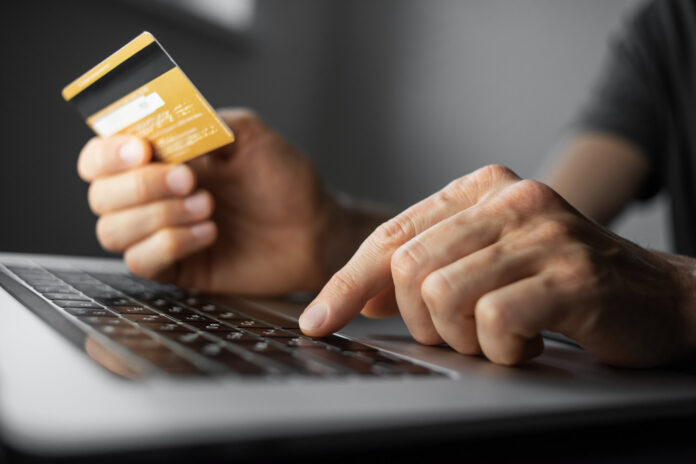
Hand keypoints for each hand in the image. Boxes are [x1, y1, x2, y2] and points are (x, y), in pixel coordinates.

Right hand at [78, 109, 343, 293]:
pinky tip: (209, 234)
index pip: (101, 156)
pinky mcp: (177, 268)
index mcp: (162, 158)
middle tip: (190, 181)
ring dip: (157, 216)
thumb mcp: (247, 134)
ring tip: (208, 208)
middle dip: (141, 185)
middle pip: (100, 195)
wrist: (314, 227)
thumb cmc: (284, 180)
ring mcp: (161, 233)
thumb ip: (201, 122)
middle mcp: (153, 196)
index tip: (142, 150)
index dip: (108, 153)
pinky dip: (170, 244)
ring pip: (112, 231)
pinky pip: (141, 262)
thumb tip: (156, 124)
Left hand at [300, 165, 695, 366]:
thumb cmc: (559, 279)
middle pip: (408, 267)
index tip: (319, 320)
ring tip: (497, 336)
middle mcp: (510, 200)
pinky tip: (527, 344)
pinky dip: (501, 350)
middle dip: (419, 319)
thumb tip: (360, 295)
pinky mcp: (571, 277)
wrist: (654, 294)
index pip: (391, 234)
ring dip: (462, 337)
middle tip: (457, 332)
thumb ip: (428, 264)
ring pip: (443, 296)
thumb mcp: (487, 258)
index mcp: (481, 188)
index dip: (347, 282)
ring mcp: (543, 234)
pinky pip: (495, 322)